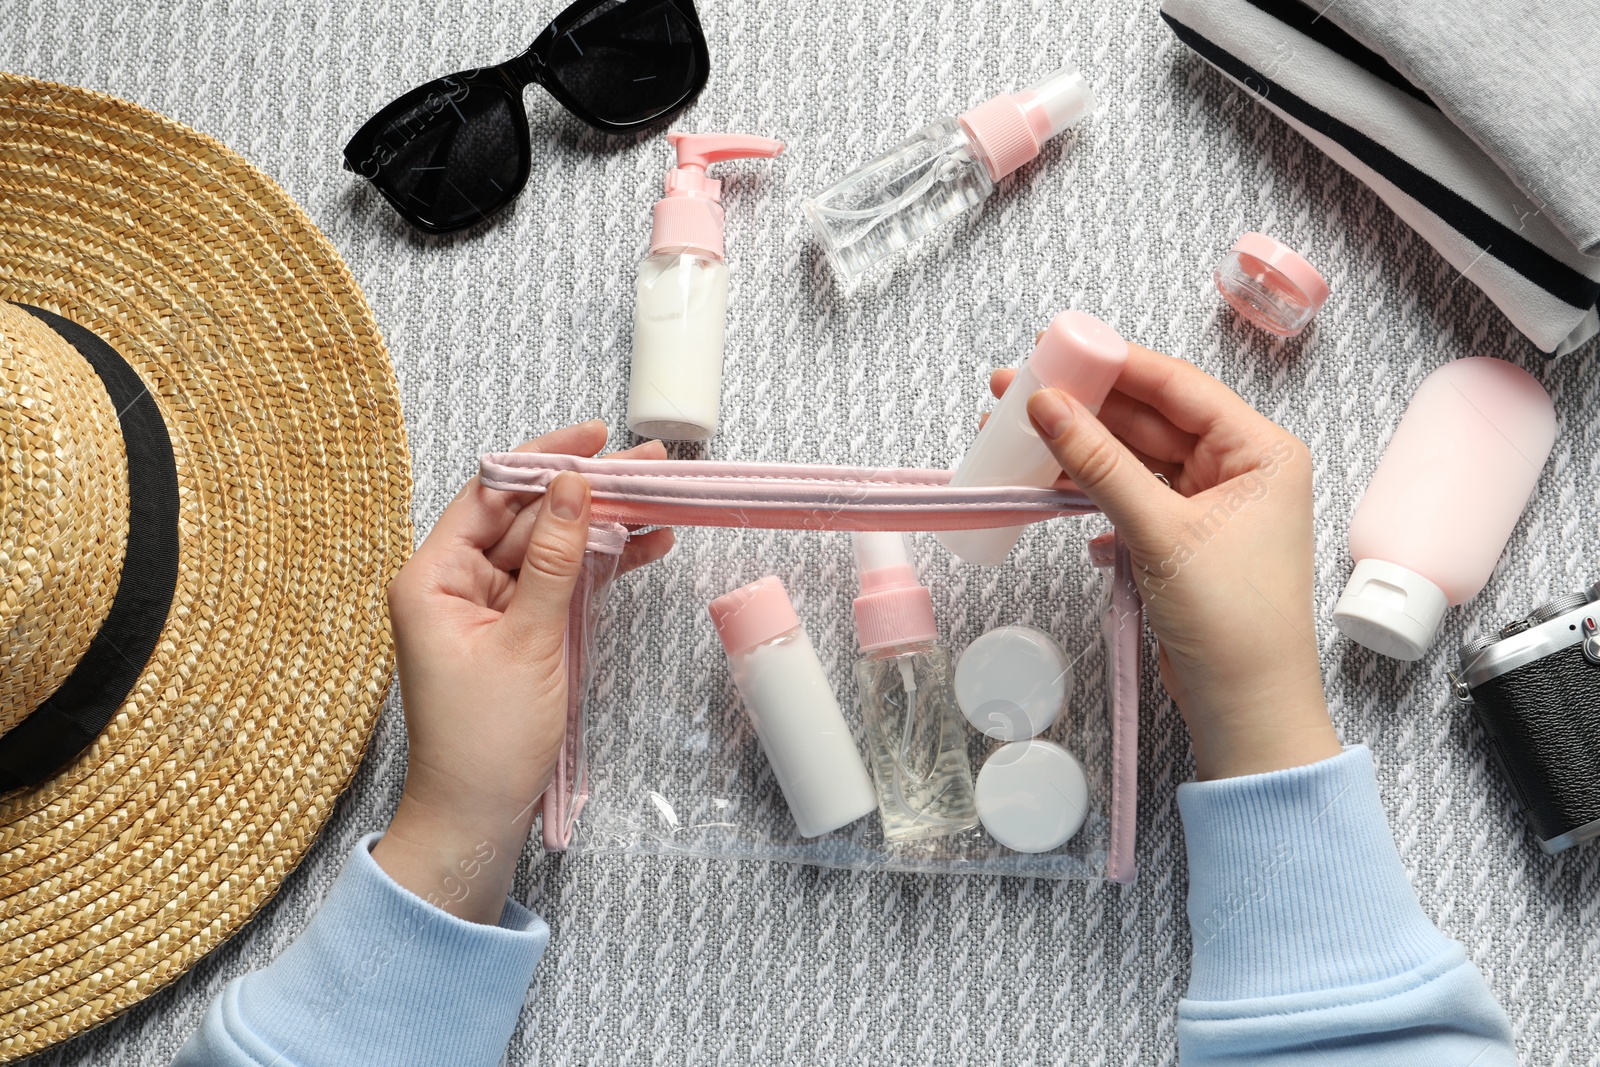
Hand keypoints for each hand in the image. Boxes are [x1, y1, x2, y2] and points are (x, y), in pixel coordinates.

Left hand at [374, 420, 673, 921]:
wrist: (477, 817)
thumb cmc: (485, 740)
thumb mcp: (529, 641)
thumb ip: (556, 560)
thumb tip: (573, 486)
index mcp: (432, 576)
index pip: (492, 494)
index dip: (545, 461)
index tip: (595, 438)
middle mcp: (455, 583)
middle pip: (528, 518)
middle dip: (589, 493)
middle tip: (650, 466)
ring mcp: (489, 608)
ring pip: (552, 550)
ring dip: (604, 528)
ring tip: (661, 499)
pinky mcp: (518, 633)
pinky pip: (560, 586)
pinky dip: (599, 569)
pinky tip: (645, 546)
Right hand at [992, 344, 1340, 779]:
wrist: (1247, 711)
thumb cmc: (1233, 620)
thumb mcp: (1161, 532)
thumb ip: (1099, 463)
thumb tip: (1045, 404)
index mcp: (1260, 450)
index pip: (1178, 386)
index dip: (1114, 363)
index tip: (1055, 346)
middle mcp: (1240, 469)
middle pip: (1149, 419)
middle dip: (1084, 408)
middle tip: (1015, 390)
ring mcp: (1209, 505)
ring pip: (1133, 459)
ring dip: (1078, 453)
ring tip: (1015, 437)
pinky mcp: (1181, 539)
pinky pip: (1129, 497)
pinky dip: (1091, 496)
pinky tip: (1054, 497)